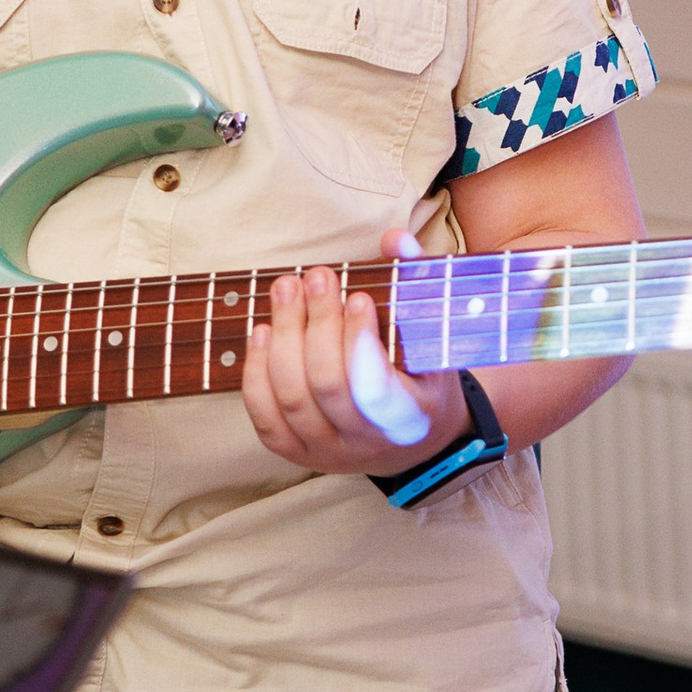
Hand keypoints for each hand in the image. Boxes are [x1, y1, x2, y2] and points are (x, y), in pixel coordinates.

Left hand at [240, 265, 467, 478]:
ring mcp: (329, 452)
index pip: (375, 390)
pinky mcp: (297, 451)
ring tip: (286, 288)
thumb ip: (416, 281)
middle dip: (318, 323)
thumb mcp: (434, 334)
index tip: (360, 296)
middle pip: (328, 386)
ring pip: (292, 398)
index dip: (360, 342)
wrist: (409, 440)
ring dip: (284, 335)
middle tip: (316, 277)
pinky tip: (263, 330)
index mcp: (411, 419)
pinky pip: (265, 416)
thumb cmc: (421, 373)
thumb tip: (393, 239)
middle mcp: (367, 445)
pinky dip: (257, 371)